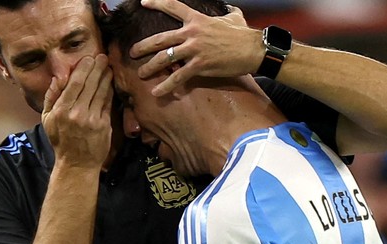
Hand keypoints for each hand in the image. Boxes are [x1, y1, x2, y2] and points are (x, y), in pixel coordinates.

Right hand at [42, 54, 112, 167]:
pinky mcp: (104, 125)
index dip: (83, 69)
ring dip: (106, 77)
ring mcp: (92, 119)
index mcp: (61, 110)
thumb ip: (51, 97)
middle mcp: (77, 113)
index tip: (89, 58)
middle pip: (89, 84)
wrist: (77, 164)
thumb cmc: (60, 140)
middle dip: (97, 68)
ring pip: (100, 92)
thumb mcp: (47, 120)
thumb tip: (58, 78)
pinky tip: (110, 82)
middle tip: (103, 57)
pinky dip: (109, 91)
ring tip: (108, 66)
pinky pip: (107, 103)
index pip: (74, 84)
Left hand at [129, 0, 260, 96]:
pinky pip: (178, 77)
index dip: (157, 3)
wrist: (254, 49)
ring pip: (164, 58)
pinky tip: (156, 92)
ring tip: (141, 74)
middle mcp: (192, 33)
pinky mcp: (199, 65)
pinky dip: (166, 86)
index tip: (144, 2)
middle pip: (160, 39)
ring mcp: (194, 49)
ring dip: (150, 67)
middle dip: (143, 46)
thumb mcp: (234, 17)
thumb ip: (227, 13)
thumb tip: (229, 9)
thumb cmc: (244, 34)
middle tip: (132, 52)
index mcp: (197, 19)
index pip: (173, 6)